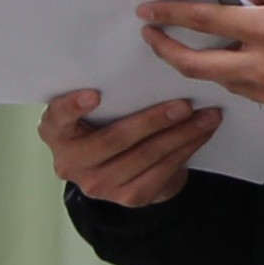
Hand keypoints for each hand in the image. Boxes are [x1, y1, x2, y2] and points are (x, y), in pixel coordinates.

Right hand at [38, 86, 215, 210]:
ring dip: (182, 134)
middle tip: (184, 105)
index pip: (58, 118)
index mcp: (56, 134)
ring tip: (206, 116)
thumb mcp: (94, 111)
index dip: (72, 107)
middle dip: (154, 121)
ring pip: (146, 156)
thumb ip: (106, 97)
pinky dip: (186, 149)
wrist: (120, 169)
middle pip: (115, 139)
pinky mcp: (128, 197)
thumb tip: (145, 66)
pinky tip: (201, 134)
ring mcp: (98, 184)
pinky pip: (162, 171)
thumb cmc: (107, 126)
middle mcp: (70, 163)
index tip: (94, 95)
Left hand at [140, 0, 263, 112]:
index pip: (205, 20)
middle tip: (152, 36)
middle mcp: (263, 64)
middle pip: (195, 64)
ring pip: (217, 77)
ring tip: (194, 44)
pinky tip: (232, 58)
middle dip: (165, 50)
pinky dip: (229, 72)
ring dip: (200, 62)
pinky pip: (241, 87)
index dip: (171, 14)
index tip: (149, 12)